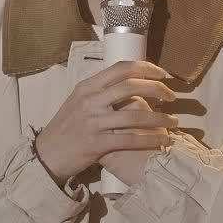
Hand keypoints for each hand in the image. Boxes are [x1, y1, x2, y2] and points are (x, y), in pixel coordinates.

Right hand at [33, 61, 178, 186]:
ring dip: (160, 118)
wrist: (48, 154)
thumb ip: (99, 90)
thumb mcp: (77, 101)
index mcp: (87, 87)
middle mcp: (90, 100)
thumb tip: (125, 81)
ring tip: (174, 122)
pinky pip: (131, 139)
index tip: (163, 73)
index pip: (121, 68)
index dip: (146, 67)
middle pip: (132, 87)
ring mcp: (93, 122)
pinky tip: (162, 141)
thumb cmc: (66, 128)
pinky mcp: (96, 143)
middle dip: (158, 89)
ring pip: (136, 115)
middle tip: (172, 96)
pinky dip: (150, 139)